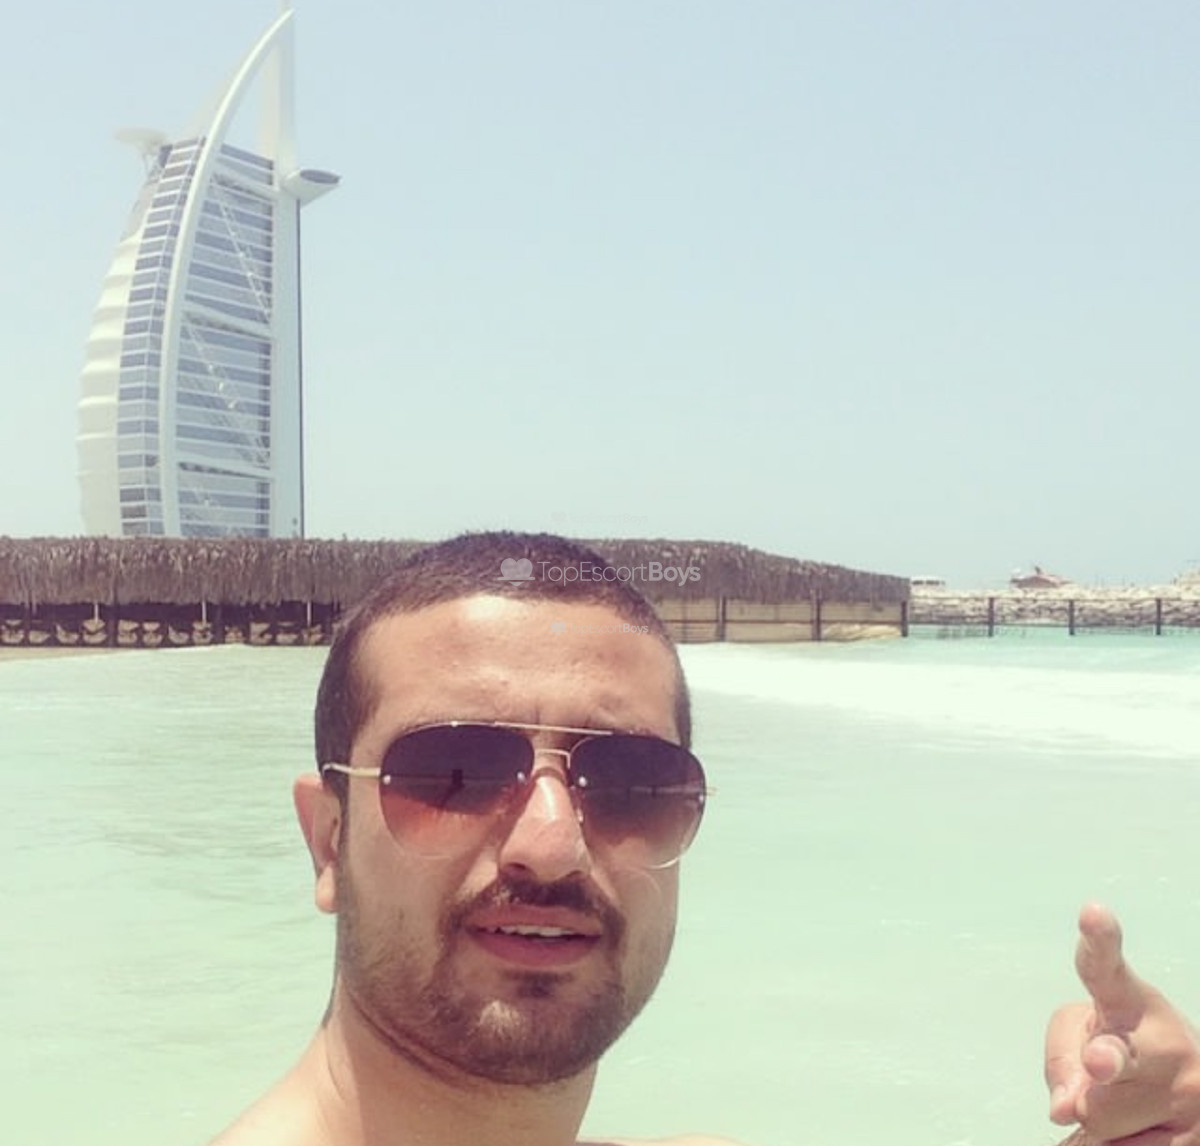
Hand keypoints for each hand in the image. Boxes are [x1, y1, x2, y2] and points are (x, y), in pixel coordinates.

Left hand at [1045, 903, 1199, 1144]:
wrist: (1193, 1085)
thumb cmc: (1121, 1043)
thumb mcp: (1083, 1031)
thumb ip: (1061, 1058)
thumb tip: (1063, 1111)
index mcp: (1130, 1002)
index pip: (1107, 971)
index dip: (1100, 942)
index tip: (1093, 913)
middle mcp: (1165, 1043)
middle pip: (1110, 1060)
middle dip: (1104, 1061)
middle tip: (1098, 1061)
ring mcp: (1187, 1094)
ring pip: (1100, 1118)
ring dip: (1097, 1118)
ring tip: (1125, 1100)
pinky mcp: (1193, 1139)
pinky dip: (1113, 1145)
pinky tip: (1136, 1126)